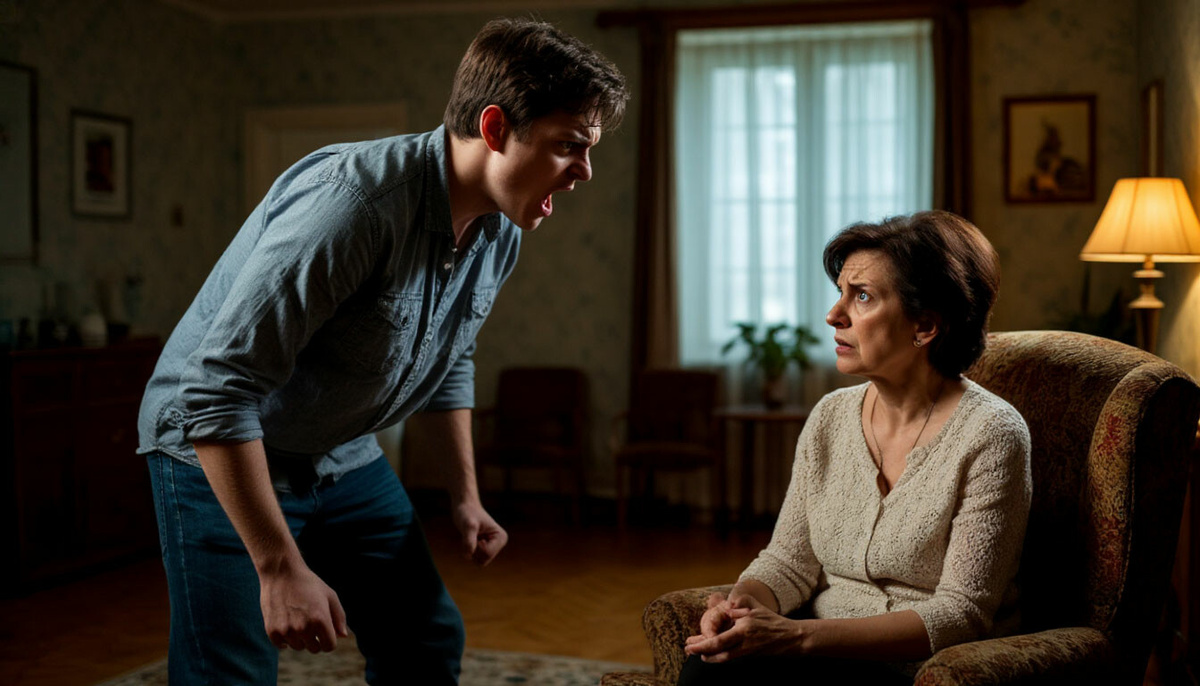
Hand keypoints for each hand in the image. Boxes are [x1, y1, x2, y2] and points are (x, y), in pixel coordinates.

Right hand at [259, 559, 348, 652]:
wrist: (281, 572)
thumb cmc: (308, 583)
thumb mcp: (330, 595)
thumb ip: (339, 617)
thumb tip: (343, 636)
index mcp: (320, 620)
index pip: (329, 646)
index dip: (329, 640)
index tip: (325, 632)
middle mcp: (303, 628)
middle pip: (314, 648)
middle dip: (315, 638)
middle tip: (310, 621)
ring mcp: (286, 631)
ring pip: (298, 647)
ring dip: (300, 638)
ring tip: (297, 618)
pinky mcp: (272, 631)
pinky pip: (282, 645)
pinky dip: (285, 638)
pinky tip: (286, 623)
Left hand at [452, 500, 507, 565]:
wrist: (464, 506)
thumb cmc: (467, 513)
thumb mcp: (468, 525)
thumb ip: (469, 540)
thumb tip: (468, 556)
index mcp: (501, 538)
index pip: (487, 554)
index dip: (476, 546)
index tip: (475, 532)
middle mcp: (499, 544)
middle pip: (483, 560)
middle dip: (473, 550)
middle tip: (471, 534)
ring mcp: (492, 547)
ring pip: (478, 562)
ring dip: (470, 550)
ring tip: (470, 536)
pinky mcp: (485, 548)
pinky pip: (474, 559)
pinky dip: (468, 551)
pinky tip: (470, 538)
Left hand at [684, 603, 804, 663]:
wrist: (792, 638)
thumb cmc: (772, 620)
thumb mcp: (756, 606)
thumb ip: (740, 601)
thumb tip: (726, 605)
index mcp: (744, 629)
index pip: (719, 640)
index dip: (703, 644)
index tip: (691, 644)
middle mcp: (744, 642)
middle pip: (719, 653)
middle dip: (702, 652)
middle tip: (688, 650)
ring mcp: (748, 651)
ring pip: (724, 658)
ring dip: (709, 656)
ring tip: (698, 653)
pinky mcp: (750, 656)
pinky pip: (732, 657)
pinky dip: (719, 656)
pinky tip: (712, 653)